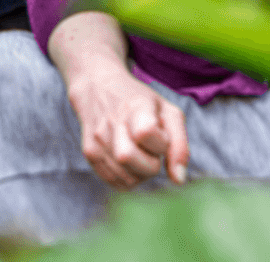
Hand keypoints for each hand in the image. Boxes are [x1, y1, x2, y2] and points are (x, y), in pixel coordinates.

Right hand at [66, 60, 188, 189]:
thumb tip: (178, 180)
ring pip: (126, 178)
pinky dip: (127, 177)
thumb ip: (179, 145)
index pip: (146, 133)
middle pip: (129, 159)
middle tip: (150, 150)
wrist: (97, 86)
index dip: (160, 143)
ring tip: (138, 153)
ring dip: (140, 174)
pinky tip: (127, 161)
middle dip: (150, 165)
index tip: (160, 134)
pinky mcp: (89, 151)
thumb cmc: (139, 102)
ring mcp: (98, 137)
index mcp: (135, 106)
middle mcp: (112, 121)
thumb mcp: (167, 111)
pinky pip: (115, 182)